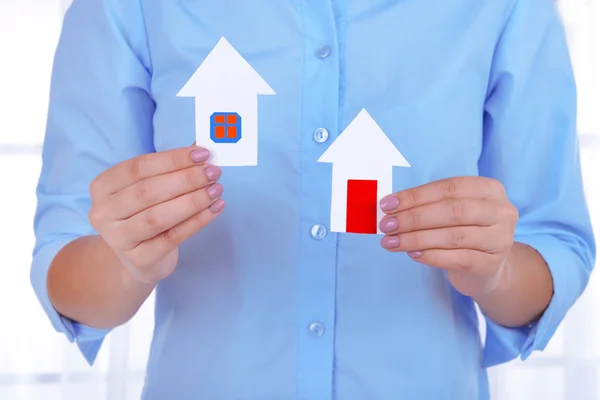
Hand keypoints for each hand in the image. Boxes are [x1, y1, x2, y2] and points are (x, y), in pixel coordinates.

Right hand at [88, 145, 223, 283]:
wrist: (138, 258)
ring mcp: (118, 239)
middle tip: (213, 172)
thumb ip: (171, 168)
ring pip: (158, 216)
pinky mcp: (139, 259)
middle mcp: (103, 213)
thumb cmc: (145, 214)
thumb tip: (201, 147)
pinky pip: (172, 237)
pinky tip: (215, 209)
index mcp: (102, 187)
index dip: (172, 159)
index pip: (138, 167)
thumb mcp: (151, 188)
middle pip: (148, 191)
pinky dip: (197, 221)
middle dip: (186, 179)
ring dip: (192, 200)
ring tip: (216, 190)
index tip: (202, 154)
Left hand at [378, 177, 518, 296]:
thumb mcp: (450, 211)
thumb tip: (390, 206)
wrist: (484, 268)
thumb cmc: (462, 231)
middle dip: (413, 218)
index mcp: (490, 190)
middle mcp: (501, 212)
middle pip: (452, 211)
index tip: (387, 205)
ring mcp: (500, 239)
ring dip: (416, 239)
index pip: (448, 188)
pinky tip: (412, 254)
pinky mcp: (492, 264)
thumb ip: (427, 204)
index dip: (415, 196)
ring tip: (391, 242)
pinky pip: (458, 258)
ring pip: (453, 236)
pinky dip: (431, 256)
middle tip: (387, 225)